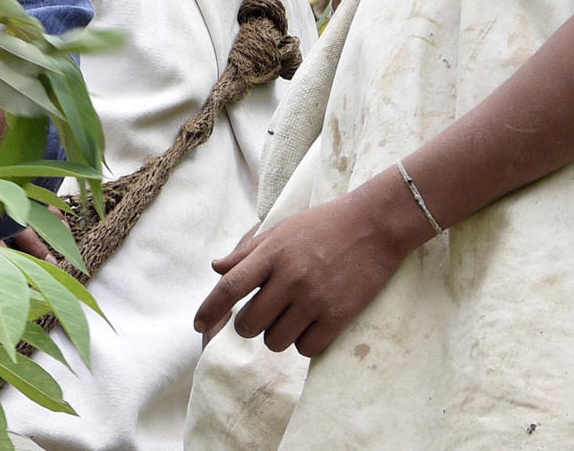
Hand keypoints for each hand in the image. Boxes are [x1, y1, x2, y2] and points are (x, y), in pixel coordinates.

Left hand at [192, 174, 430, 356]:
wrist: (375, 225)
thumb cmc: (324, 224)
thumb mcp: (281, 228)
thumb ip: (248, 251)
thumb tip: (217, 268)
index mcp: (272, 252)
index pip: (230, 287)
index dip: (209, 309)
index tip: (198, 323)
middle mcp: (290, 277)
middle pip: (248, 324)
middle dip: (248, 325)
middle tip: (262, 314)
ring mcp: (314, 298)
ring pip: (275, 341)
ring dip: (276, 335)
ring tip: (290, 317)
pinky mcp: (338, 316)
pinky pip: (305, 348)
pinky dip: (303, 342)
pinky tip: (311, 325)